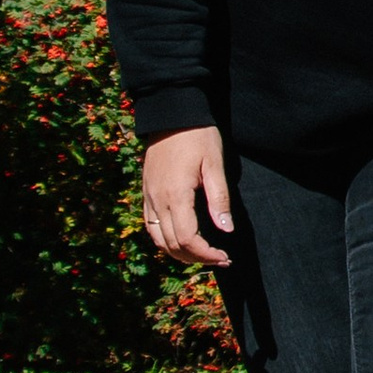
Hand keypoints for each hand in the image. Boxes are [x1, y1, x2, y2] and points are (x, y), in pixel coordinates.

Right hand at [143, 125, 234, 269]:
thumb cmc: (198, 136)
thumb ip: (219, 198)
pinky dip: (165, 240)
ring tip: (203, 254)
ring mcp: (148, 197)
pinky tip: (182, 240)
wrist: (171, 113)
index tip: (225, 256)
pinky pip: (151, 226)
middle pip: (171, 244)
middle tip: (220, 258)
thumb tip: (226, 230)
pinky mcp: (146, 192)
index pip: (187, 239)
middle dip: (196, 258)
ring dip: (179, 253)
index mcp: (175, 195)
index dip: (206, 254)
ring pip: (158, 239)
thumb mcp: (215, 164)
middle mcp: (157, 200)